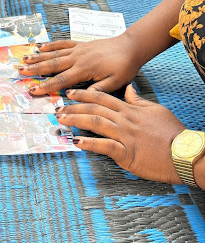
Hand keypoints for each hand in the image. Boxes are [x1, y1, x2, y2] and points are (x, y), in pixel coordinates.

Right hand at [18, 36, 141, 94]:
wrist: (131, 46)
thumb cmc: (125, 66)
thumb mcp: (115, 83)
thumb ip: (97, 90)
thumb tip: (78, 97)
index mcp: (85, 69)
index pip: (61, 80)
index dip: (45, 86)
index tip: (32, 90)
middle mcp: (78, 58)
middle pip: (52, 65)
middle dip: (34, 70)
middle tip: (19, 72)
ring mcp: (78, 50)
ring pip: (54, 54)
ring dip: (37, 57)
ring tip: (23, 59)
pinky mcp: (80, 44)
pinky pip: (62, 44)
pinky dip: (50, 45)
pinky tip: (40, 47)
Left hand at [57, 85, 185, 184]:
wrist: (184, 153)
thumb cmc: (172, 133)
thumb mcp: (156, 110)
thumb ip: (138, 100)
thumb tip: (128, 89)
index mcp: (131, 110)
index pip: (103, 97)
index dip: (84, 94)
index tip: (70, 93)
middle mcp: (125, 120)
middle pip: (94, 108)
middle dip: (73, 107)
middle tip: (58, 107)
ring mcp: (125, 136)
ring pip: (96, 123)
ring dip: (75, 120)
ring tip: (61, 120)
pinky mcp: (126, 153)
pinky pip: (104, 146)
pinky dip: (88, 143)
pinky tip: (76, 141)